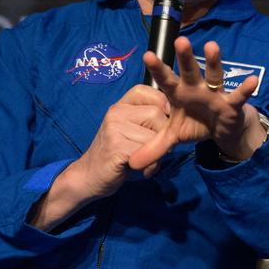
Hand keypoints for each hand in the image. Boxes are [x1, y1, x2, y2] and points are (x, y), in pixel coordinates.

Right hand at [32, 84, 168, 227]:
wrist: (89, 176)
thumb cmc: (117, 153)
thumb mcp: (132, 130)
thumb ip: (149, 120)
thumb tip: (179, 115)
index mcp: (121, 105)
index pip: (149, 92)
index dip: (162, 105)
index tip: (163, 122)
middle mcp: (116, 112)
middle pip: (157, 114)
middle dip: (163, 135)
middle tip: (154, 150)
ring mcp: (114, 128)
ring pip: (154, 135)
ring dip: (158, 154)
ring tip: (146, 161)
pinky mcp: (116, 146)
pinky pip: (147, 152)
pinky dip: (150, 165)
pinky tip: (141, 170)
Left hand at [128, 37, 264, 169]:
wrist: (220, 130)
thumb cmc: (194, 124)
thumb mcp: (173, 136)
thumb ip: (154, 147)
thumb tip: (133, 165)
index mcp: (179, 93)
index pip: (166, 80)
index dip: (157, 69)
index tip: (147, 55)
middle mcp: (196, 88)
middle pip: (189, 71)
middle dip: (185, 57)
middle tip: (180, 40)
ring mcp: (214, 93)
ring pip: (214, 75)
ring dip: (213, 61)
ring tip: (212, 46)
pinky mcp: (231, 103)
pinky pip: (238, 95)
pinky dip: (245, 89)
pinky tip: (253, 80)